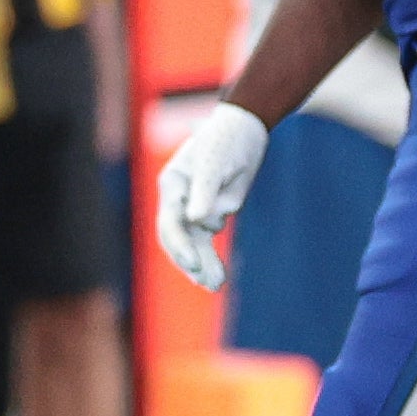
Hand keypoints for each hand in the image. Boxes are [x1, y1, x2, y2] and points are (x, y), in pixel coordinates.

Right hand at [155, 101, 269, 291]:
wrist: (245, 129)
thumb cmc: (227, 141)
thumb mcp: (216, 164)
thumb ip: (205, 190)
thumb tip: (195, 218)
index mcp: (172, 185)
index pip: (171, 222)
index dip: (181, 245)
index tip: (194, 263)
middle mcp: (178, 199)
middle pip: (178, 238)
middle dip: (191, 261)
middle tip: (208, 282)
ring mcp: (193, 207)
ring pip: (193, 243)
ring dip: (203, 265)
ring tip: (216, 285)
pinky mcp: (211, 212)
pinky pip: (206, 240)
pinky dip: (211, 258)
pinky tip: (218, 277)